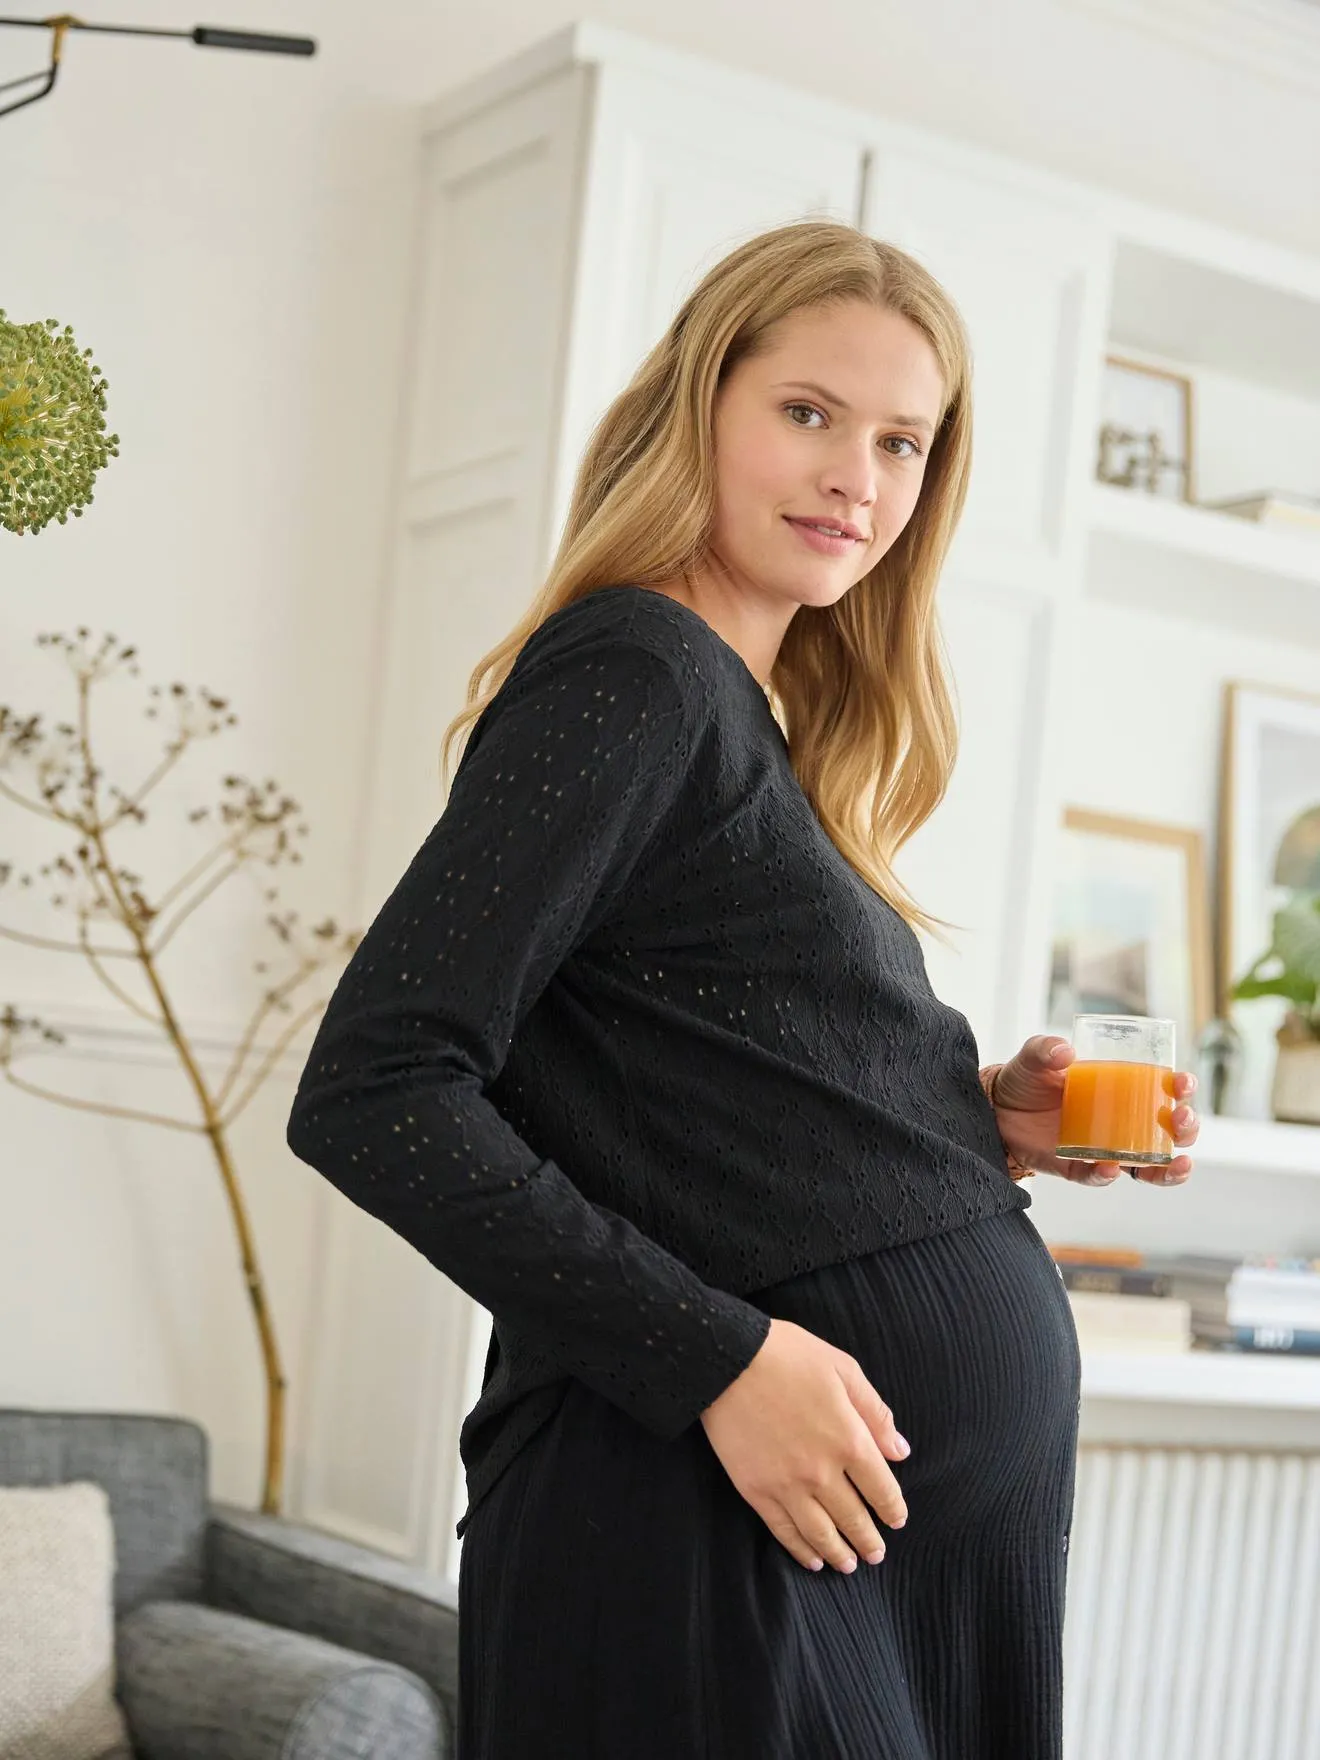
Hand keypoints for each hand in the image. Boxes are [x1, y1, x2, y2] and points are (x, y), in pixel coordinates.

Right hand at [699, 1317, 909, 1574]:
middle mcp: (821, 1471)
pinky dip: (800, 1549)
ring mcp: (786, 1485)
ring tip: (849, 1565)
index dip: (893, 1510)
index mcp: (849, 1439)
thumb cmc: (787, 1355)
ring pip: (821, 1533)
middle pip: (853, 1518)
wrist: (726, 1359)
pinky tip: (812, 1559)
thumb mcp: (842, 1369)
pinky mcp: (755, 1490)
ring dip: (839, 1553)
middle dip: (869, 1540)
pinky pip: (783, 1530)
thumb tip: (901, 1451)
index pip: (882, 1489)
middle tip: (876, 1554)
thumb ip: (875, 1412)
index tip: (897, 1521)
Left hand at [989, 1035, 1199, 1185]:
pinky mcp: (1078, 1168)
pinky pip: (1098, 1178)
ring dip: (1168, 1167)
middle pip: (1169, 1132)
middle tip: (1180, 1119)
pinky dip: (1106, 1176)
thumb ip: (1045, 1049)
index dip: (1181, 1087)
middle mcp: (1121, 1123)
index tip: (1183, 1081)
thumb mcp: (1033, 1057)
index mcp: (1121, 1090)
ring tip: (1177, 1163)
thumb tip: (1064, 1051)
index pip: (1164, 1090)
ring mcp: (1103, 1148)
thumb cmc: (1026, 1080)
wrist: (994, 1110)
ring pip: (1149, 1165)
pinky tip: (1108, 1168)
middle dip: (1186, 1127)